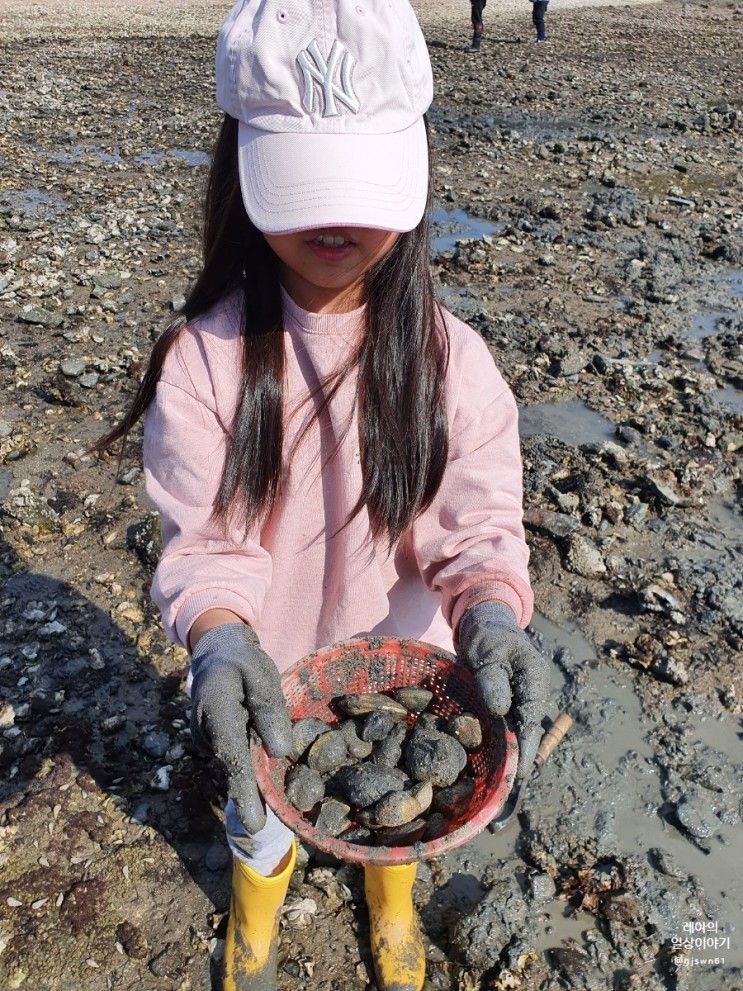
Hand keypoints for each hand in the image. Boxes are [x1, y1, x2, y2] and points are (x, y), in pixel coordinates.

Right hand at [190, 622, 291, 832]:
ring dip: (253, 777)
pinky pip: (234, 758)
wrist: (216, 654)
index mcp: (216, 708)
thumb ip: (269, 709)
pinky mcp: (213, 744)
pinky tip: (265, 764)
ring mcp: (205, 739)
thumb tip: (280, 752)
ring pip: (234, 764)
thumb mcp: (262, 675)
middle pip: (232, 767)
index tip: (254, 823)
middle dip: (250, 796)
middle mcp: (204, 729)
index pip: (233, 754)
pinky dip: (249, 765)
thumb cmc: (243, 663)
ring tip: (272, 787)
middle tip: (266, 826)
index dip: (244, 790)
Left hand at [457, 602, 548, 780]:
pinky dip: (497, 737)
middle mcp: (531, 691)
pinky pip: (504, 722)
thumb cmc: (486, 632)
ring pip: (515, 729)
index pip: (531, 721)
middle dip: (517, 757)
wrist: (482, 618)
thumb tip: (501, 711)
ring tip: (495, 780)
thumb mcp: (487, 651)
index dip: (525, 749)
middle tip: (504, 787)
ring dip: (506, 750)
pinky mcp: (505, 698)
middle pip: (526, 730)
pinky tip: (486, 756)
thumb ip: (493, 679)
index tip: (518, 775)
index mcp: (534, 679)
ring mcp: (519, 696)